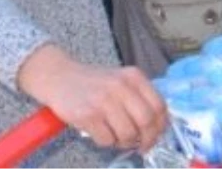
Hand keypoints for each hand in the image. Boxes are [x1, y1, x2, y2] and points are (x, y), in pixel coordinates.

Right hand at [17, 45, 166, 152]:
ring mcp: (104, 101)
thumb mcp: (121, 80)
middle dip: (148, 138)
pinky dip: (108, 142)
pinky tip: (102, 134)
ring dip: (126, 142)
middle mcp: (121, 87)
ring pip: (128, 133)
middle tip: (143, 145)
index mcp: (134, 77)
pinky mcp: (87, 115)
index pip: (159, 105)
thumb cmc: (93, 83)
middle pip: (147, 121)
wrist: (59, 77)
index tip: (158, 135)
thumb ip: (139, 97)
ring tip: (118, 138)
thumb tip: (157, 125)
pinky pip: (107, 139)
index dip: (162, 125)